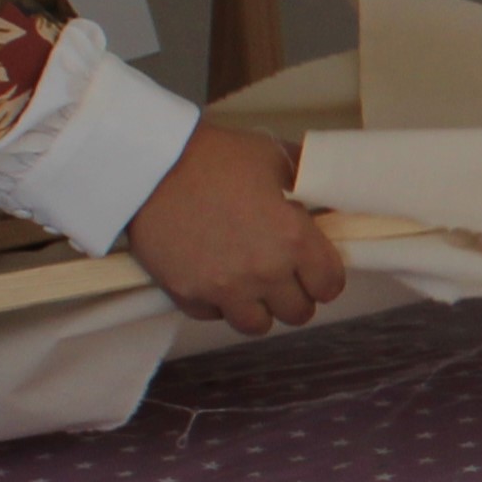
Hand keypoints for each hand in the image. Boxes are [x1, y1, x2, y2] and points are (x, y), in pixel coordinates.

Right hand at [126, 122, 346, 336]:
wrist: (151, 166)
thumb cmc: (215, 156)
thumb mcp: (271, 155)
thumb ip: (304, 176)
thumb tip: (322, 184)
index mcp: (293, 238)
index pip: (330, 285)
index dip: (327, 277)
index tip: (317, 268)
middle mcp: (263, 272)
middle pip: (298, 313)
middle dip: (297, 295)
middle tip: (286, 276)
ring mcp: (224, 289)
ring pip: (258, 325)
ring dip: (261, 308)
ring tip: (253, 285)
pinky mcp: (188, 296)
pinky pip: (214, 316)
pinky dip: (219, 303)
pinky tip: (216, 278)